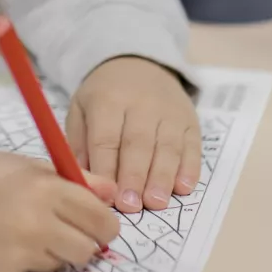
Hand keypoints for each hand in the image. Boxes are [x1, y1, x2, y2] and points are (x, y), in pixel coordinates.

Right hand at [0, 149, 118, 271]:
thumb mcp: (27, 166)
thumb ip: (74, 181)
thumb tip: (113, 193)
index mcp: (47, 190)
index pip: (101, 220)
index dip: (102, 223)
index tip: (94, 222)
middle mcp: (38, 224)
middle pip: (88, 249)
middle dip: (81, 241)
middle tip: (61, 230)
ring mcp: (21, 255)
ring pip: (61, 264)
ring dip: (52, 253)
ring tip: (23, 233)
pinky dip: (24, 264)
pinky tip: (3, 245)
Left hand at [66, 56, 200, 214]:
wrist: (139, 64)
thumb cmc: (104, 96)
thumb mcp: (81, 108)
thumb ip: (79, 143)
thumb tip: (83, 179)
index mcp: (108, 100)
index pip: (106, 138)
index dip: (106, 169)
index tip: (105, 197)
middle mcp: (141, 103)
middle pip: (138, 143)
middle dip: (134, 177)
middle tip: (130, 207)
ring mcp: (169, 111)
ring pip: (167, 146)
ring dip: (162, 177)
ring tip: (156, 203)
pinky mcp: (190, 120)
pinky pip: (192, 145)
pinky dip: (189, 168)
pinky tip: (183, 188)